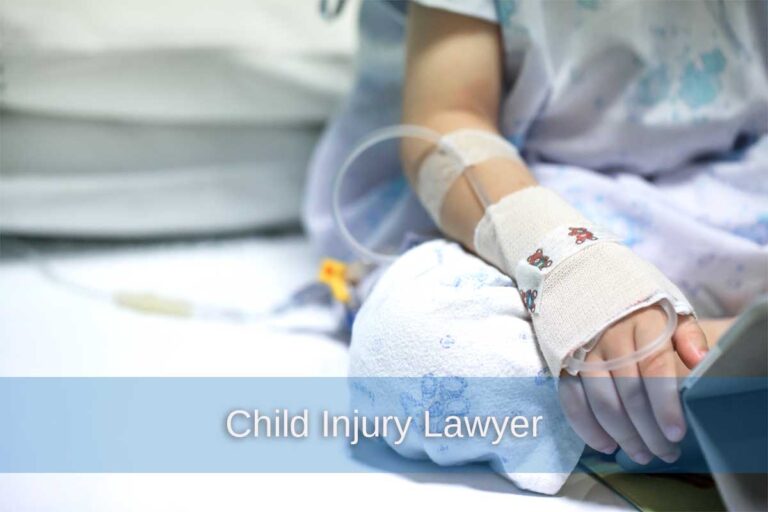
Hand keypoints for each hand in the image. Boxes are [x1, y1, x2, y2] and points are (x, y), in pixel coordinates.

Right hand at [558, 305, 708, 463]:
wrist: (581, 281)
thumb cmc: (635, 303)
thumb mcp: (668, 308)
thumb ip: (688, 335)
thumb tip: (701, 361)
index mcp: (641, 322)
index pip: (655, 368)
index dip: (666, 404)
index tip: (677, 433)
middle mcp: (609, 337)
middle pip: (629, 393)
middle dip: (649, 430)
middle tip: (665, 453)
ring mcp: (582, 352)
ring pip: (601, 402)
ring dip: (622, 435)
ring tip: (641, 454)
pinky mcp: (562, 363)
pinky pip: (572, 401)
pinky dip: (587, 428)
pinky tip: (606, 444)